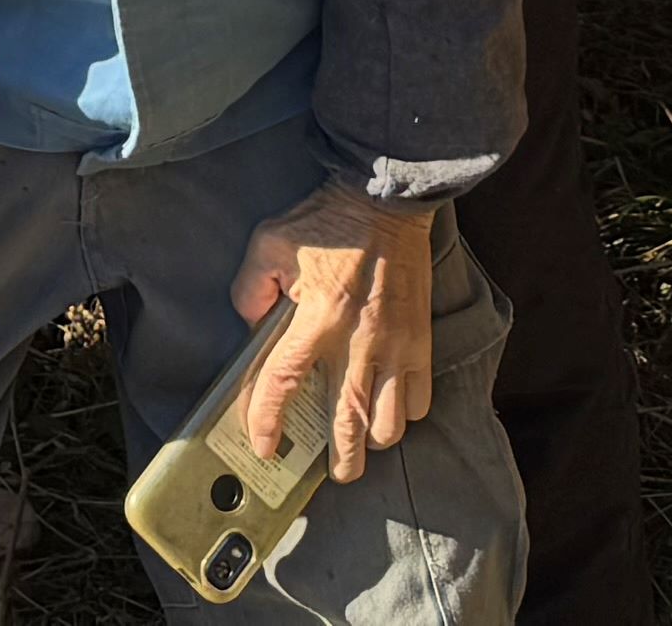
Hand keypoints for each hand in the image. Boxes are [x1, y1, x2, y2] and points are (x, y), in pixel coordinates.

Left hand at [223, 193, 434, 483]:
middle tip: (333, 471)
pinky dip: (404, 412)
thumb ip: (250, 289)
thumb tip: (253, 328)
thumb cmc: (326, 221)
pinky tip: (388, 405)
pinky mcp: (421, 342)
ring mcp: (395, 346)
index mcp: (317, 316)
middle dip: (340, 461)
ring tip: (360, 436)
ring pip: (389, 422)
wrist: (386, 200)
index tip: (263, 443)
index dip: (268, 419)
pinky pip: (419, 399)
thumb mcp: (269, 242)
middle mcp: (358, 341)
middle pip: (350, 425)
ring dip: (372, 437)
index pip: (285, 382)